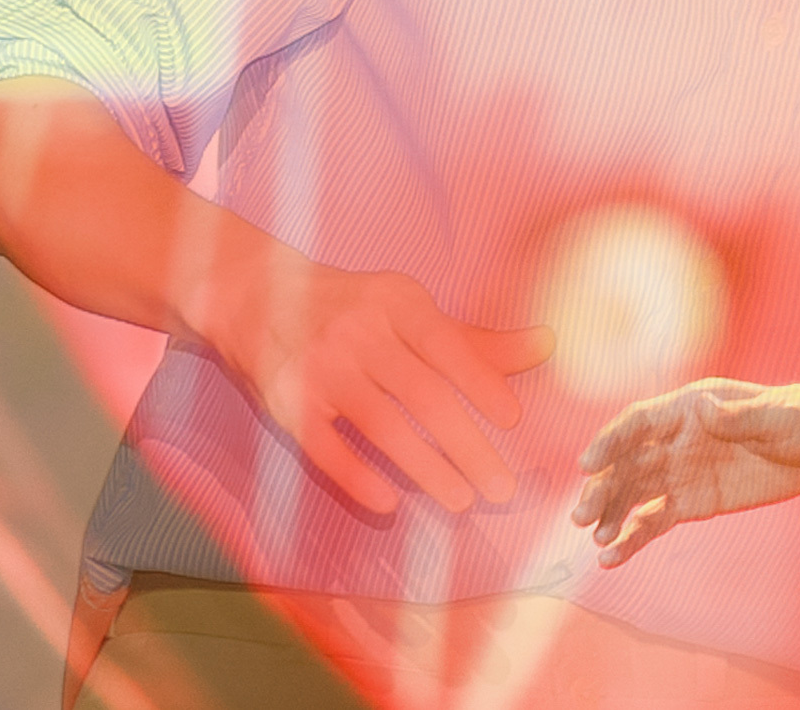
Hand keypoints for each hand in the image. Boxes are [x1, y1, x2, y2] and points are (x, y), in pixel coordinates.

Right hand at [197, 254, 551, 514]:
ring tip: (462, 501)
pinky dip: (358, 476)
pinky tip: (391, 502)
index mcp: (398, 302)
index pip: (449, 347)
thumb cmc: (351, 308)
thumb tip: (547, 343)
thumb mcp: (409, 309)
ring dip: (426, 468)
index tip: (514, 422)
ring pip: (382, 426)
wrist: (252, 295)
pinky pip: (326, 446)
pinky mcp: (286, 403)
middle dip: (467, 445)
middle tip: (502, 486)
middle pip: (424, 395)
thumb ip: (473, 339)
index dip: (483, 385)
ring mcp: (320, 368)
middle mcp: (360, 332)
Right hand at [571, 377, 799, 567]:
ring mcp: (681, 472)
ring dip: (610, 515)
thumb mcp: (777, 417)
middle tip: (582, 516)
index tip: (587, 462)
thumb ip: (740, 417)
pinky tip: (611, 558)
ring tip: (595, 540)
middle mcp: (676, 438)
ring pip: (633, 494)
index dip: (611, 440)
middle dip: (602, 486)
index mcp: (690, 407)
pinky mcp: (692, 502)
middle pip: (627, 462)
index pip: (639, 422)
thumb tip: (704, 408)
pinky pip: (654, 520)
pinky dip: (632, 538)